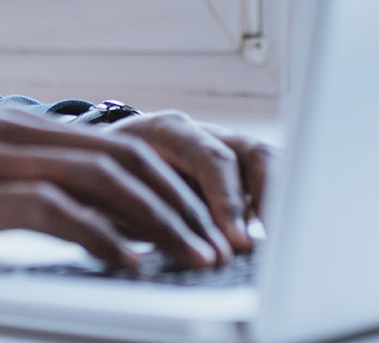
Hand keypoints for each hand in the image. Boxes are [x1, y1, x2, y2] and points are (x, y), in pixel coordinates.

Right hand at [0, 107, 230, 269]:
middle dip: (181, 203)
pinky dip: (100, 237)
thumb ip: (18, 175)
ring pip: (102, 182)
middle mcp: (16, 132)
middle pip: (124, 161)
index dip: (169, 183)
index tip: (201, 218)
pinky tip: (128, 264)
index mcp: (20, 124)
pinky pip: (52, 211)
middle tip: (218, 242)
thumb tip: (73, 207)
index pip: (116, 147)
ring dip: (158, 222)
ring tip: (194, 255)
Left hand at [106, 111, 272, 251]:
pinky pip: (265, 180)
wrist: (99, 157)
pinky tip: (270, 241)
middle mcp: (201, 133)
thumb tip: (154, 248)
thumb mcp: (106, 190)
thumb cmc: (103, 176)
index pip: (212, 159)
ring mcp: (221, 147)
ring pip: (266, 163)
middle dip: (265, 201)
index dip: (227, 201)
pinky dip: (272, 208)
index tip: (235, 242)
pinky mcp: (232, 169)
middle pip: (251, 154)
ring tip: (278, 244)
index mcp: (167, 130)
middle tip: (260, 245)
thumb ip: (131, 213)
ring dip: (275, 203)